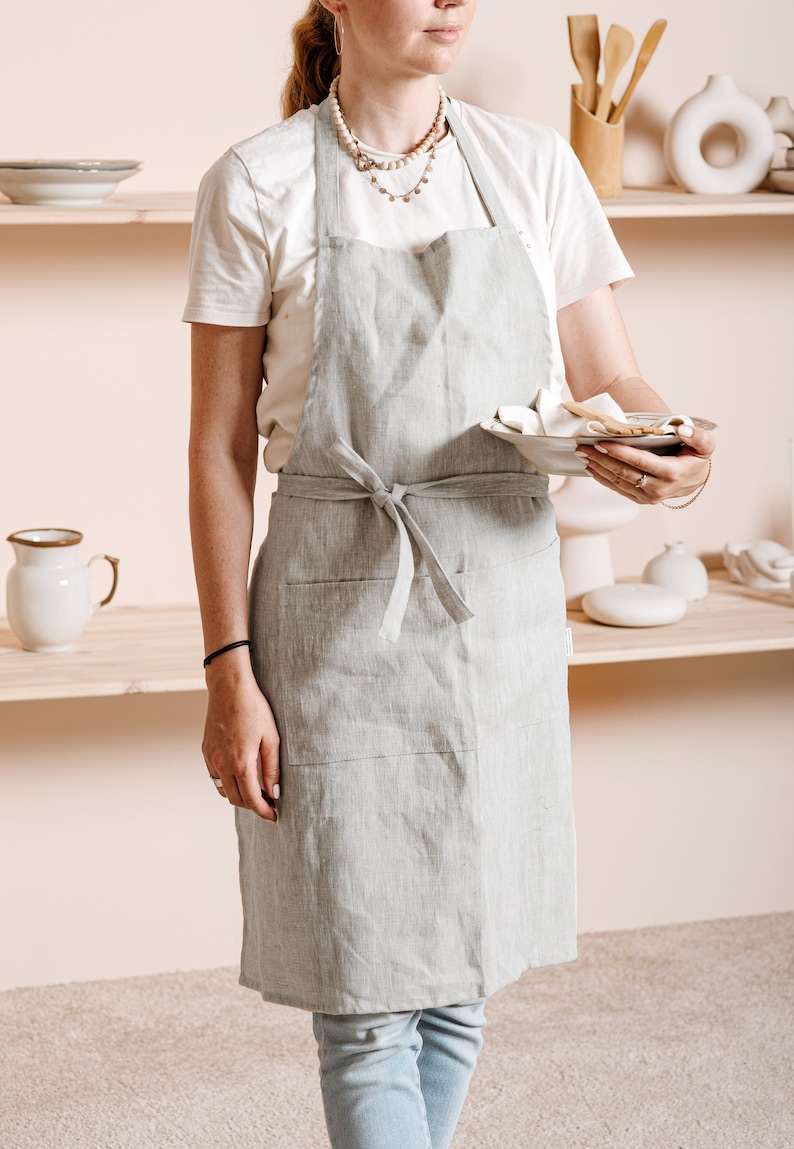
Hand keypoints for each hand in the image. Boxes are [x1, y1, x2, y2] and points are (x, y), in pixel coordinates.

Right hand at [202, 654, 279, 822]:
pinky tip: (239, 776)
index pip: (252, 799)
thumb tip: (274, 792)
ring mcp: (211, 759)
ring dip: (238, 796)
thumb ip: (272, 769)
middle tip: (268, 803)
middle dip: (253, 806)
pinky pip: (214, 777)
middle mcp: (222, 764)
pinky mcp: (205, 751)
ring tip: (255, 791)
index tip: (274, 816)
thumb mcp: (271, 738)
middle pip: (236, 800)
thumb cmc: (253, 709)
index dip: (264, 811)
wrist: (229, 688)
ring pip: (223, 791)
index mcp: (241, 763)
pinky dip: (227, 783)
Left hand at [575, 423, 715, 504]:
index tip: (602, 443)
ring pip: (617, 482)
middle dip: (601, 459)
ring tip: (583, 455)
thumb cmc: (697, 459)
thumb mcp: (706, 445)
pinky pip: (618, 489)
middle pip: (623, 472)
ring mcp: (648, 497)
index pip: (640, 462)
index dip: (620, 452)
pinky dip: (603, 478)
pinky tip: (591, 468)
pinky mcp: (640, 499)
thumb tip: (682, 431)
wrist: (696, 480)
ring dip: (598, 468)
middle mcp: (658, 489)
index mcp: (671, 473)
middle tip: (584, 447)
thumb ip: (698, 436)